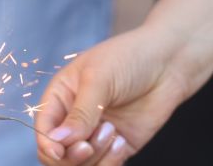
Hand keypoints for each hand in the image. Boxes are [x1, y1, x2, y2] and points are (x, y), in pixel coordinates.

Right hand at [35, 26, 192, 165]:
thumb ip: (80, 113)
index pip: (44, 128)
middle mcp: (74, 118)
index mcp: (61, 97)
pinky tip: (122, 141)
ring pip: (80, 165)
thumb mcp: (98, 79)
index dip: (47, 143)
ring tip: (113, 132)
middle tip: (87, 146)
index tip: (60, 150)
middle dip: (71, 156)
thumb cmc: (129, 58)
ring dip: (95, 156)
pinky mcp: (117, 147)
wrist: (169, 63)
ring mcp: (95, 134)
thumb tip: (58, 140)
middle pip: (57, 154)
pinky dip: (111, 161)